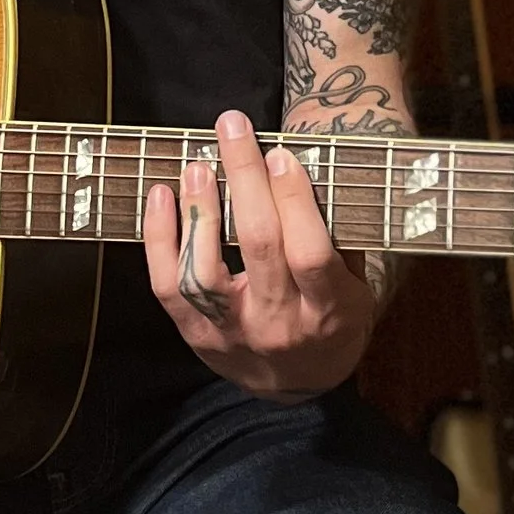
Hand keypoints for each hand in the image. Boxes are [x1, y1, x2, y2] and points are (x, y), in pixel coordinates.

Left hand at [143, 110, 375, 396]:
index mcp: (327, 311)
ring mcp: (232, 331)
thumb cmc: (331, 320)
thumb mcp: (355, 286)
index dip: (294, 202)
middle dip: (245, 179)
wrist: (299, 384)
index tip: (281, 155)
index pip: (310, 254)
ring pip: (205, 272)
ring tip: (198, 165)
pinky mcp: (196, 335)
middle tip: (233, 129)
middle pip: (258, 246)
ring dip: (200, 211)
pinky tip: (161, 195)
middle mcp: (278, 324)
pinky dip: (159, 238)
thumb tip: (306, 169)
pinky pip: (168, 287)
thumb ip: (336, 237)